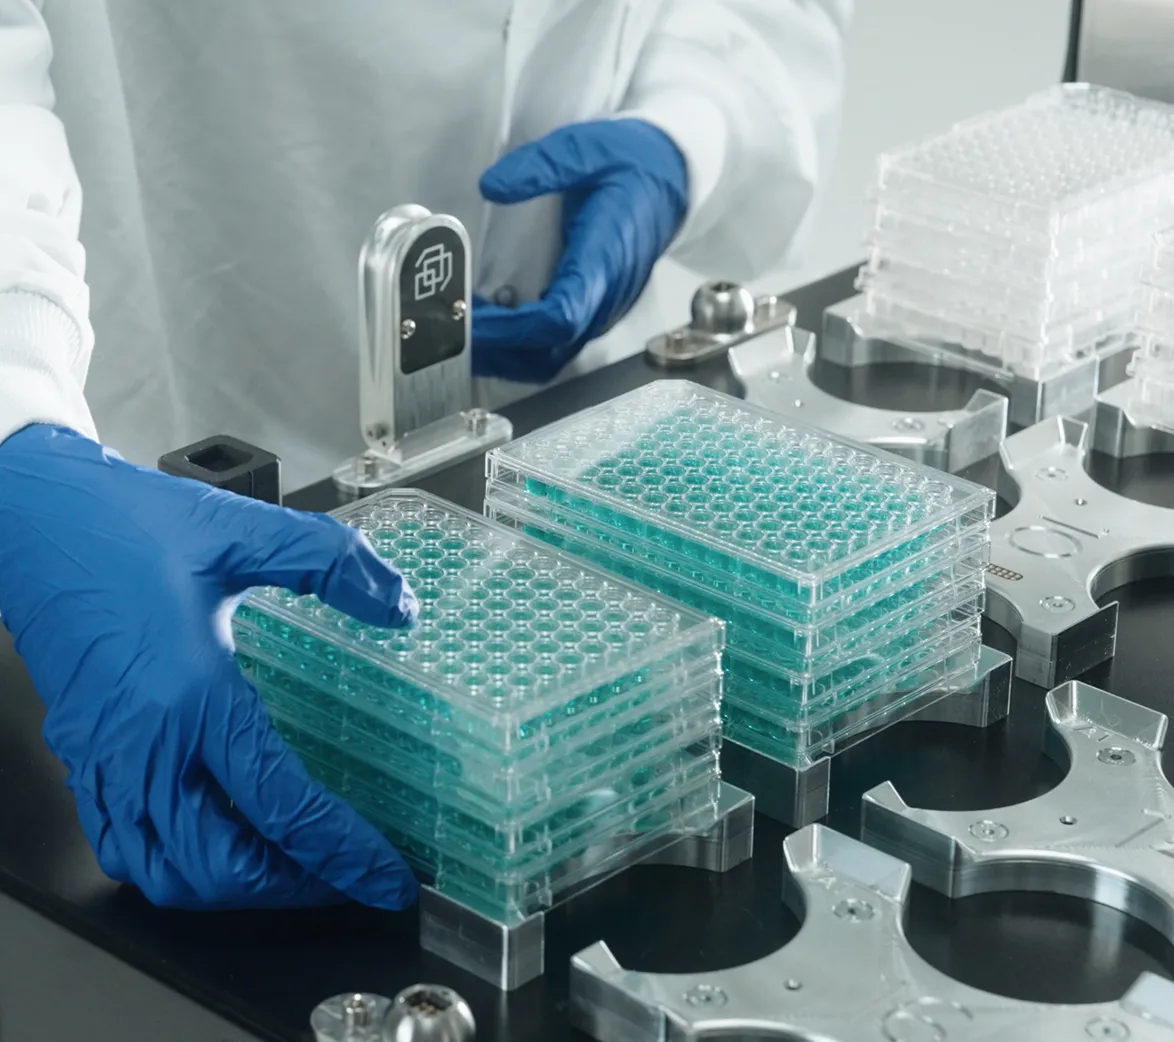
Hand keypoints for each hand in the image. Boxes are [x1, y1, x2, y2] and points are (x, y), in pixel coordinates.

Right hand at [0, 425, 418, 909]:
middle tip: (344, 873)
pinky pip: (123, 844)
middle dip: (293, 885)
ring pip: (164, 872)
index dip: (342, 853)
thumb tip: (398, 604)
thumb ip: (334, 563)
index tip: (385, 877)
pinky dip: (176, 863)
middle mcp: (145, 744)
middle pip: (221, 866)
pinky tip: (211, 838)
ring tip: (285, 865)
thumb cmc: (124, 526)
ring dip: (232, 885)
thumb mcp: (245, 531)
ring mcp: (106, 758)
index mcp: (192, 696)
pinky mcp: (83, 754)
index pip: (280, 806)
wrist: (34, 518)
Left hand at [473, 119, 687, 381]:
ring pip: (553, 356)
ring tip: (461, 332)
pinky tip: (490, 326)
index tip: (470, 321)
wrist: (672, 177)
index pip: (561, 316)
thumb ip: (541, 166)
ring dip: (506, 355)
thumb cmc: (630, 162)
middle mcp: (607, 295)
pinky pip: (558, 346)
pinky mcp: (596, 311)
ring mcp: (603, 309)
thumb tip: (492, 186)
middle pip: (551, 350)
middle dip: (498, 350)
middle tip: (449, 332)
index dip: (512, 328)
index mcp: (604, 257)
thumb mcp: (585, 146)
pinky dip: (520, 345)